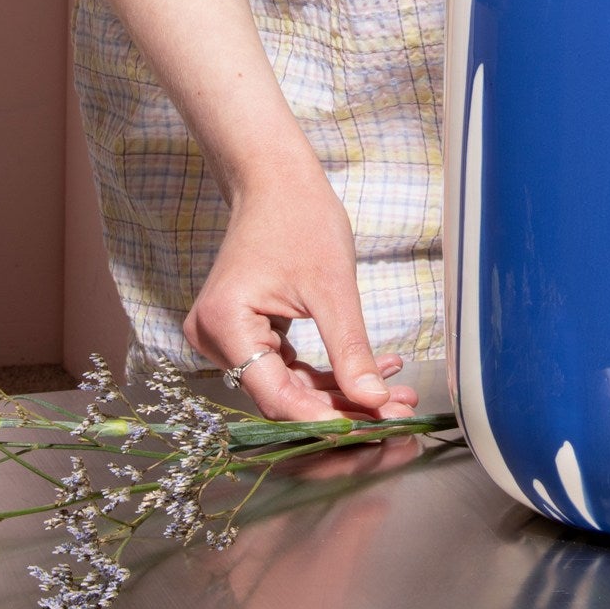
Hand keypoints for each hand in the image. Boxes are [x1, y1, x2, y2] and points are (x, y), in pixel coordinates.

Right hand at [184, 165, 419, 422]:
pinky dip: (326, 371)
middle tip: (397, 411)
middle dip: (341, 405)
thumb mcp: (333, 288)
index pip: (275, 395)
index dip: (324, 417)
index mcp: (224, 325)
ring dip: (340, 391)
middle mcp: (212, 339)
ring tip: (395, 394)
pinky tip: (371, 371)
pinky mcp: (244, 333)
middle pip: (282, 394)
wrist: (277, 180)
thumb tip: (375, 402)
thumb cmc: (301, 218)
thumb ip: (350, 350)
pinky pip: (285, 366)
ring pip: (288, 385)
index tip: (371, 428)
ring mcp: (224, 337)